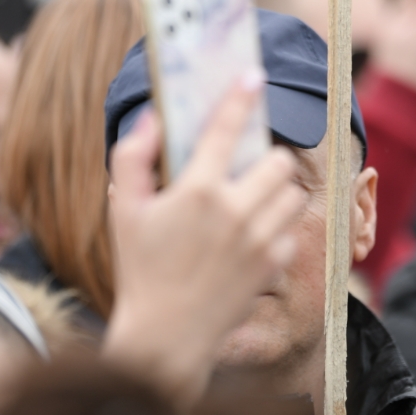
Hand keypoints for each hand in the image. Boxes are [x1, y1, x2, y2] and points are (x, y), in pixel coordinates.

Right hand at [104, 79, 305, 409]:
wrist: (165, 339)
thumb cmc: (140, 270)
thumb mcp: (122, 210)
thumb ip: (132, 156)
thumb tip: (152, 115)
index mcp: (198, 191)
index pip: (226, 129)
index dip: (240, 96)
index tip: (252, 75)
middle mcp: (236, 210)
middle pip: (278, 160)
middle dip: (265, 159)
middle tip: (244, 170)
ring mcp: (260, 239)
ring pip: (292, 192)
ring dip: (276, 190)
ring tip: (249, 202)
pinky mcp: (275, 264)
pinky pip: (292, 228)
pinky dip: (278, 227)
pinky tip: (251, 236)